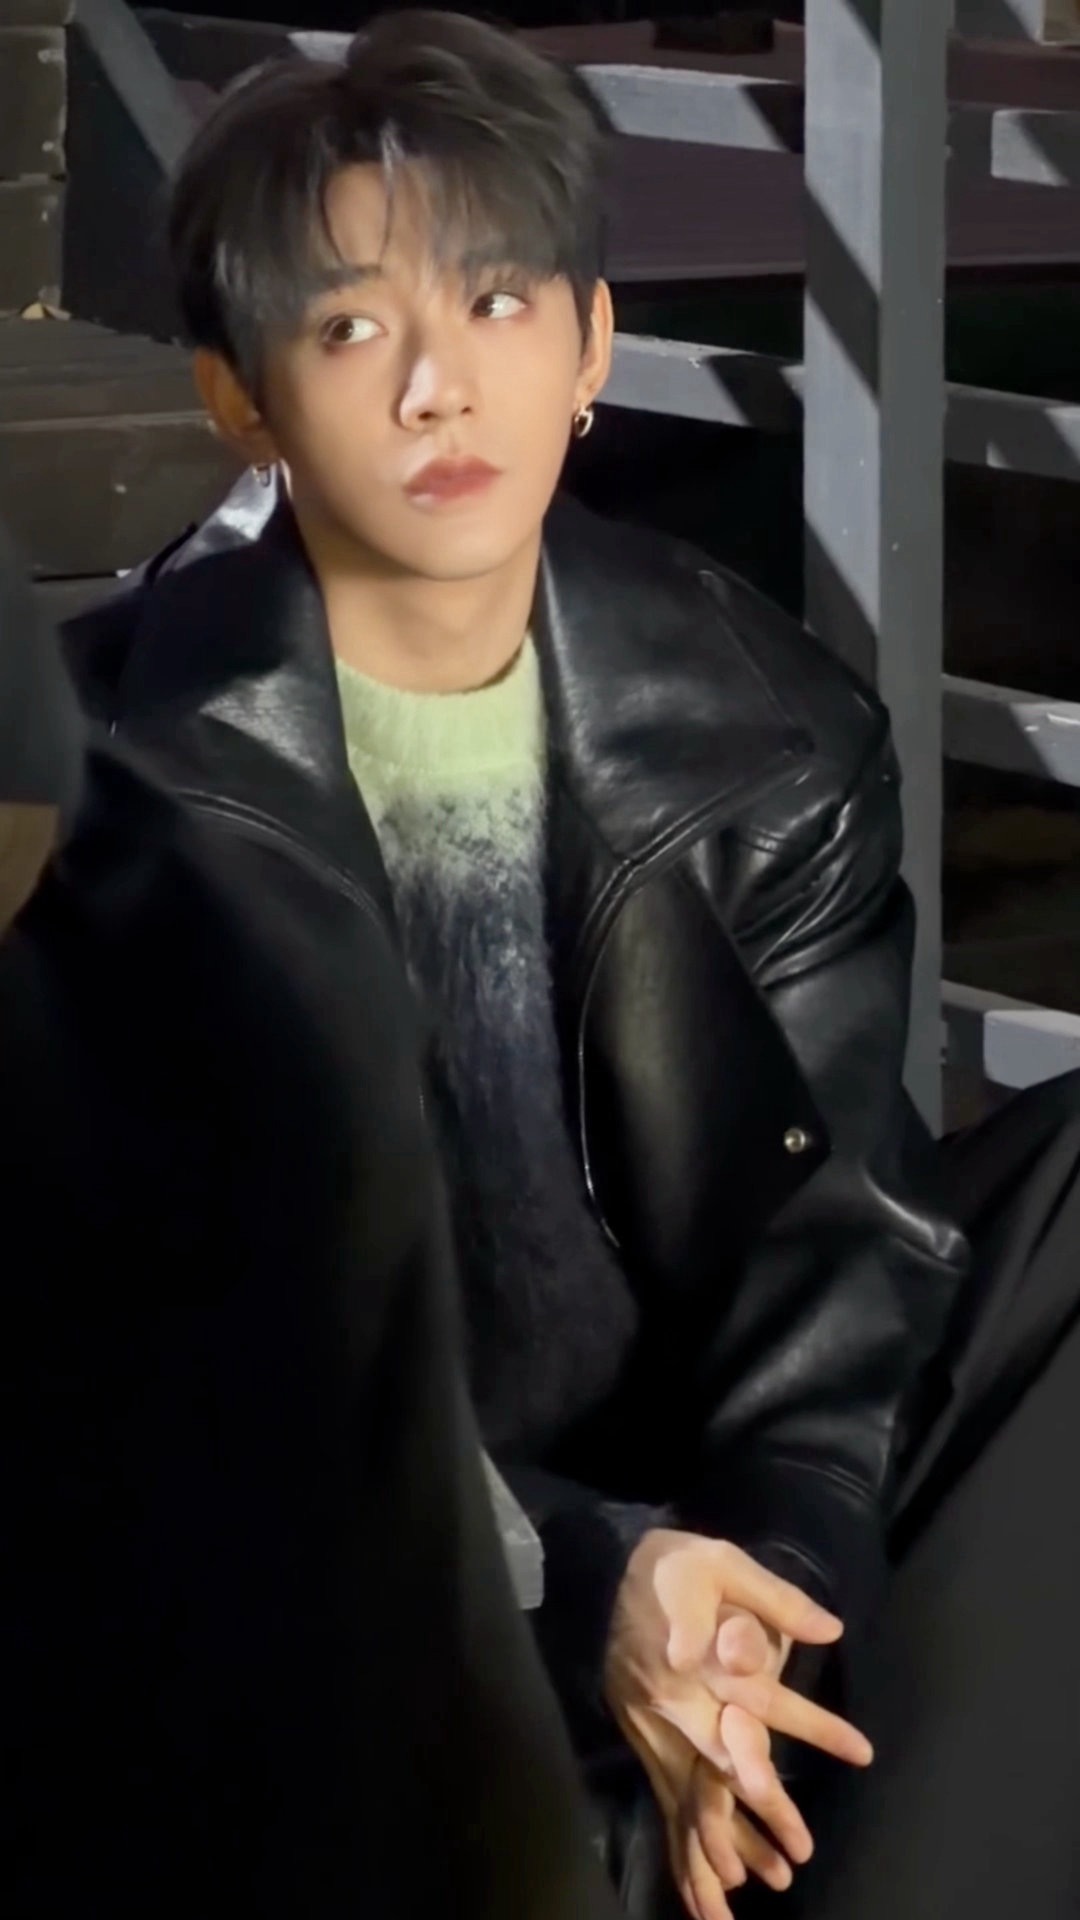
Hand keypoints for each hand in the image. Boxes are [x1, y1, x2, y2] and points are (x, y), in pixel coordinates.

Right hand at [603, 1531, 871, 1910]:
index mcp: (695, 1657)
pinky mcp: (638, 1736)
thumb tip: (830, 1630)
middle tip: (798, 1854)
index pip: (761, 1701)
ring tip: (765, 1879)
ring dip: (722, 1840)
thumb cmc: (671, 1567)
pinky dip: (685, 1839)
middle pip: (719, 1763)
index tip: (858, 1752)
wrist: (600, 1572)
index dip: (809, 1730)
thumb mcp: (723, 1563)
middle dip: (760, 1810)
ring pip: (688, 1791)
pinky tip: (709, 1878)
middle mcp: (671, 1700)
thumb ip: (776, 1599)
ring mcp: (649, 1724)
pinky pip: (665, 1795)